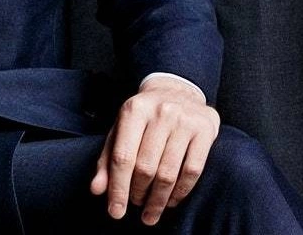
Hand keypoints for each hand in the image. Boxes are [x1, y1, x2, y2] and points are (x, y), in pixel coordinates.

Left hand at [90, 77, 219, 224]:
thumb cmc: (144, 118)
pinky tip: (172, 200)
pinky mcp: (205, 130)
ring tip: (151, 211)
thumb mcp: (121, 130)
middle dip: (138, 195)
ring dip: (158, 200)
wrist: (177, 91)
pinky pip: (192, 170)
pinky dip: (180, 192)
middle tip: (137, 205)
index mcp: (134, 110)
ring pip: (168, 173)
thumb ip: (107, 160)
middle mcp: (161, 111)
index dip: (118, 189)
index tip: (116, 212)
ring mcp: (185, 119)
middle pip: (145, 168)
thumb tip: (97, 190)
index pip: (122, 157)